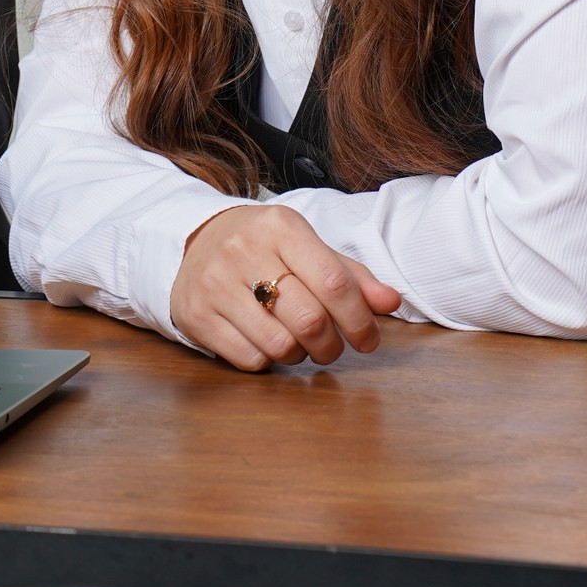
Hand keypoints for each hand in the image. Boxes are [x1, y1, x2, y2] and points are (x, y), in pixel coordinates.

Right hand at [170, 203, 400, 371]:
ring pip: (280, 345)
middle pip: (309, 320)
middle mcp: (244, 250)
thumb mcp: (307, 247)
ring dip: (300, 354)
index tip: (369, 339)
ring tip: (298, 342)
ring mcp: (215, 283)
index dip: (360, 320)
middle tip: (333, 347)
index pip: (334, 282)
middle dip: (331, 345)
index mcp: (281, 226)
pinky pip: (249, 359)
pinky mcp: (196, 314)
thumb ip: (351, 276)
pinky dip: (268, 360)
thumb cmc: (265, 247)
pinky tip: (266, 341)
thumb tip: (391, 301)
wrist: (196, 241)